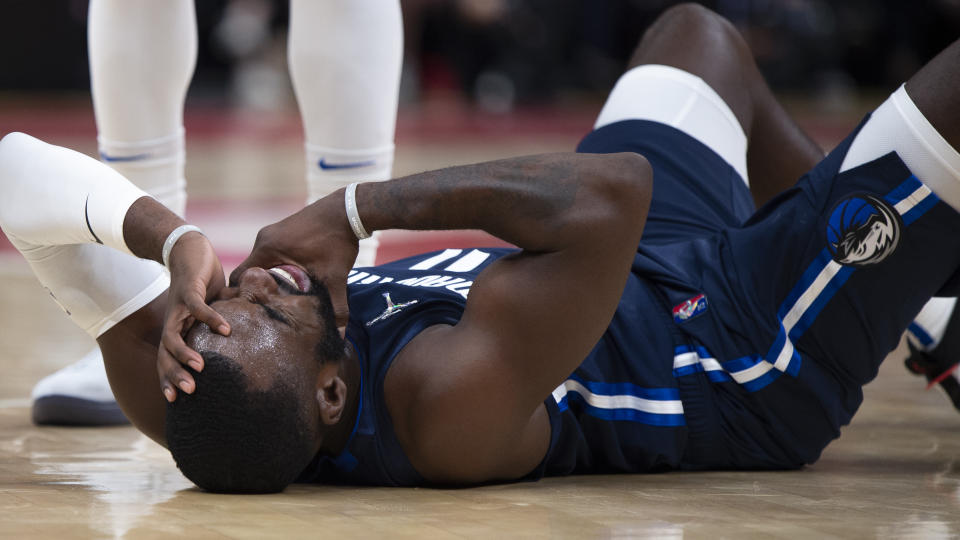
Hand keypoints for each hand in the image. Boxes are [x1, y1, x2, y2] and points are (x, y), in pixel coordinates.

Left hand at [158, 231, 229, 401]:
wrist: (189, 249)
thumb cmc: (200, 281)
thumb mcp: (210, 309)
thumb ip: (218, 325)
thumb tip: (240, 339)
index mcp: (177, 327)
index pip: (166, 358)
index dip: (168, 379)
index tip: (174, 401)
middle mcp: (174, 320)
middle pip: (165, 353)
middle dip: (174, 374)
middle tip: (188, 392)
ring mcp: (178, 306)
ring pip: (173, 336)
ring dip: (184, 353)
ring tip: (199, 368)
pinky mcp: (188, 290)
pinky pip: (198, 309)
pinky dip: (211, 320)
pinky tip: (226, 331)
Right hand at [230, 192, 357, 336]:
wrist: (348, 210)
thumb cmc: (338, 241)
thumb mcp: (335, 277)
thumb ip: (336, 307)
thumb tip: (340, 337)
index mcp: (268, 249)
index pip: (239, 277)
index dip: (241, 297)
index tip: (248, 315)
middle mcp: (264, 239)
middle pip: (249, 272)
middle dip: (256, 292)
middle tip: (264, 314)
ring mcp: (272, 233)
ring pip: (260, 264)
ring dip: (267, 281)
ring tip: (277, 302)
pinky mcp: (282, 232)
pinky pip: (270, 255)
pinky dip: (275, 269)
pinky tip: (289, 284)